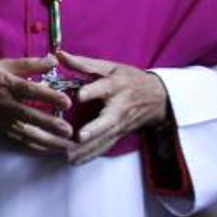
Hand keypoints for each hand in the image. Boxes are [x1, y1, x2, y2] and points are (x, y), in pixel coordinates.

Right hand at [0, 56, 74, 153]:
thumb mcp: (2, 65)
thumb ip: (29, 64)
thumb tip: (53, 60)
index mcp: (7, 85)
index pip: (31, 91)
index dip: (49, 96)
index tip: (66, 102)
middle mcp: (6, 104)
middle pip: (31, 115)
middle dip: (50, 124)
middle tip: (69, 131)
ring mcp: (2, 120)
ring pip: (28, 133)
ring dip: (48, 141)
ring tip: (66, 147)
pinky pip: (20, 140)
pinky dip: (35, 147)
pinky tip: (49, 150)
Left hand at [56, 50, 168, 164]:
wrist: (158, 97)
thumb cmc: (129, 78)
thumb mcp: (109, 67)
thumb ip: (82, 63)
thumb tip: (57, 54)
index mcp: (116, 86)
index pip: (104, 88)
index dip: (92, 91)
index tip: (81, 95)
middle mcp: (119, 107)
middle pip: (108, 120)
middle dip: (95, 129)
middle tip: (81, 137)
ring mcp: (121, 123)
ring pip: (105, 138)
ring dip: (88, 149)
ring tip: (69, 156)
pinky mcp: (119, 134)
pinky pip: (104, 146)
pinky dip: (90, 155)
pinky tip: (75, 162)